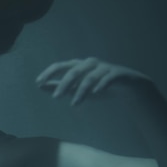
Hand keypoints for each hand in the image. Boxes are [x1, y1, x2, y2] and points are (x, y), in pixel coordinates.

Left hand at [35, 57, 151, 105]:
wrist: (128, 85)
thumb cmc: (98, 85)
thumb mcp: (77, 87)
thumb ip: (60, 86)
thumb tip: (40, 86)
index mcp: (78, 64)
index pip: (60, 65)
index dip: (49, 73)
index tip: (38, 82)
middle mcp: (90, 63)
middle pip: (74, 71)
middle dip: (63, 84)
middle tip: (55, 97)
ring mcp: (104, 67)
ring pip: (90, 77)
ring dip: (81, 91)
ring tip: (74, 104)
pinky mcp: (118, 74)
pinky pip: (109, 78)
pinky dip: (101, 84)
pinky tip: (96, 92)